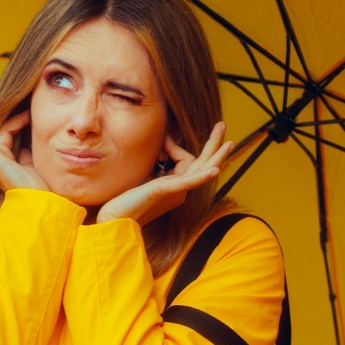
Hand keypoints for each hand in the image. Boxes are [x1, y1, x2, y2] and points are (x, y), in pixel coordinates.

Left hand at [95, 121, 234, 224]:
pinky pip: (189, 183)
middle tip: (223, 125)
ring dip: (217, 155)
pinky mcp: (166, 192)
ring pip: (202, 171)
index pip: (186, 160)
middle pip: (203, 164)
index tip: (165, 136)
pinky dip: (202, 176)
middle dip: (215, 145)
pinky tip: (215, 170)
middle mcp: (179, 190)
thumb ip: (154, 164)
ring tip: (229, 142)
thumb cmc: (124, 200)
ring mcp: (175, 191)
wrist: (115, 219)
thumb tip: (159, 146)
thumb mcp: (143, 175)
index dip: (176, 145)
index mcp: (174, 186)